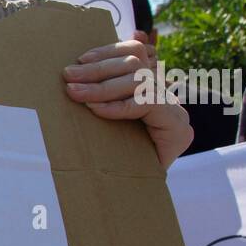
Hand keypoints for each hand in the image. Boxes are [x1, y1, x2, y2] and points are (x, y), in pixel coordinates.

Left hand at [62, 32, 191, 168]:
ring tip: (74, 92)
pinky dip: (118, 105)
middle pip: (135, 65)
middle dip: (97, 70)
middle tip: (68, 76)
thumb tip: (91, 58)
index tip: (80, 60)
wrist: (135, 194)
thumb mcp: (103, 117)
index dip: (108, 51)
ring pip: (139, 81)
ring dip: (102, 86)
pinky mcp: (178, 129)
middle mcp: (167, 96)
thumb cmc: (114, 155)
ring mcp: (175, 112)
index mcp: (152, 86)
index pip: (137, 53)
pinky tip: (95, 109)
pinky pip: (146, 103)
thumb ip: (103, 89)